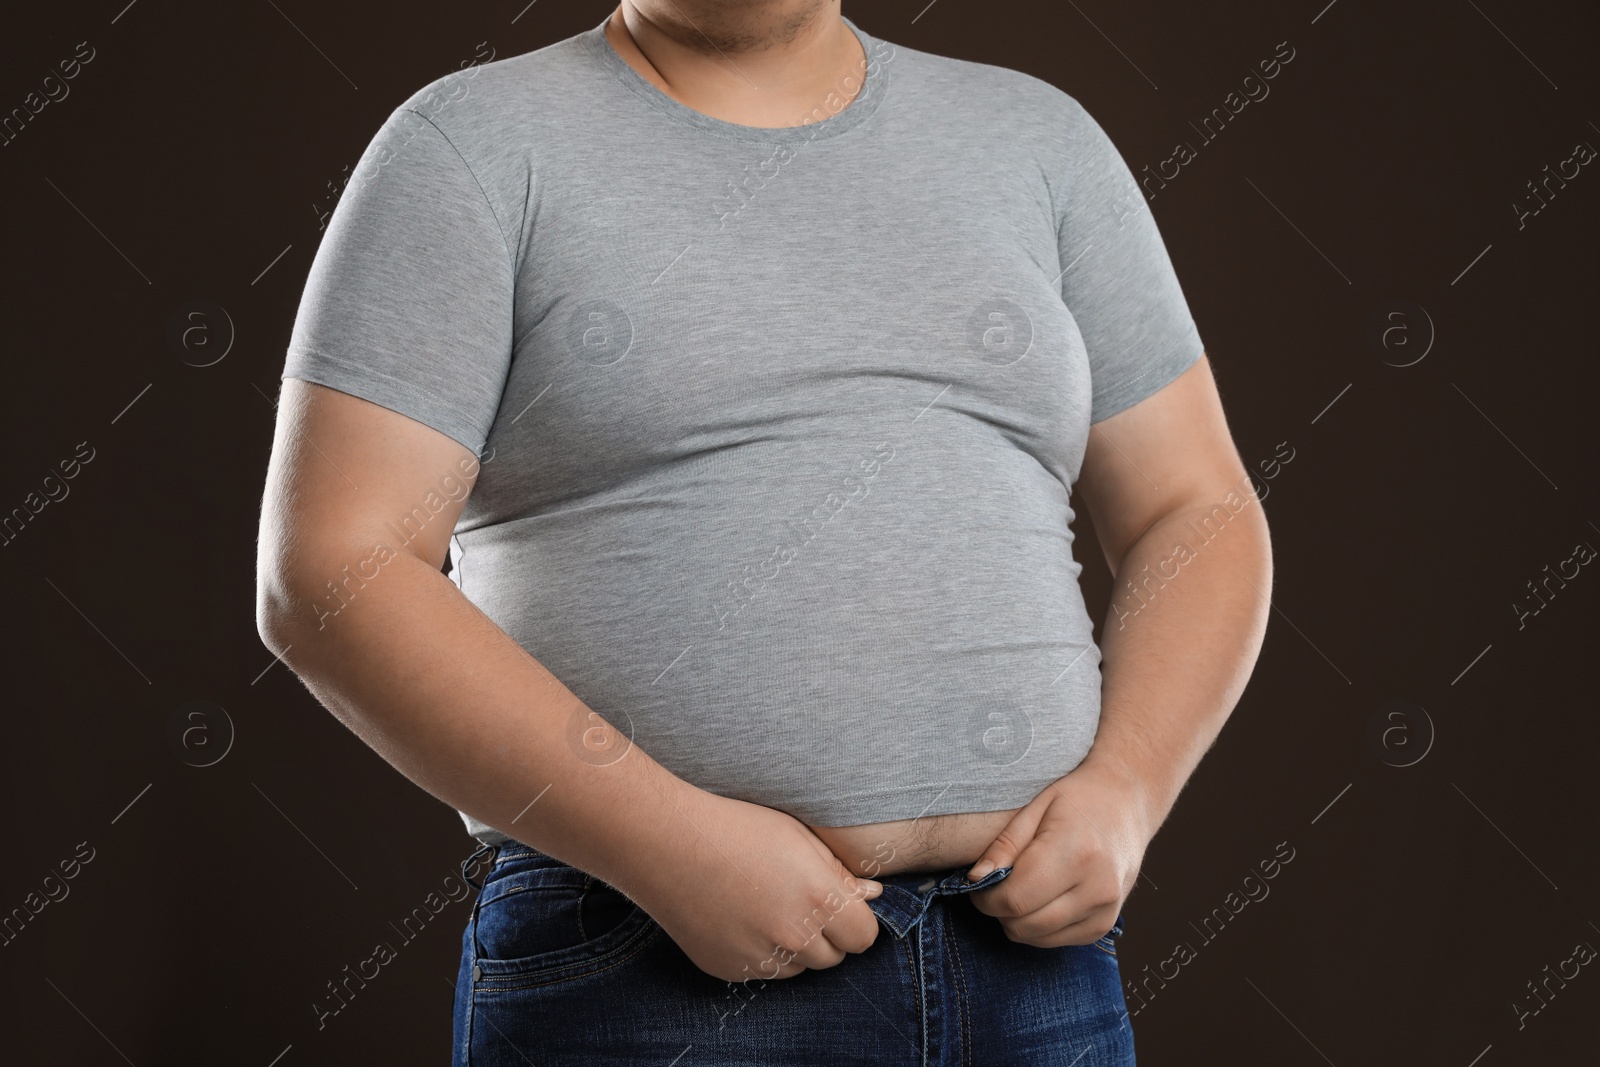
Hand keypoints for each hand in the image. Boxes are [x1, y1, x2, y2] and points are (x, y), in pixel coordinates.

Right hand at [628, 791, 883, 983]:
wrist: (666, 842)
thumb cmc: (735, 826)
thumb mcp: (797, 836)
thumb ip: (838, 871)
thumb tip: (871, 895)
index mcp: (819, 897)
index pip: (864, 936)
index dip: (854, 920)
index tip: (837, 903)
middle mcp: (792, 936)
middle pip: (833, 957)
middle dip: (825, 935)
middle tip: (796, 899)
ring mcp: (758, 958)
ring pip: (798, 968)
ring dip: (793, 948)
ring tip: (763, 904)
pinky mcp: (728, 969)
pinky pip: (761, 972)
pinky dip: (758, 953)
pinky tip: (737, 917)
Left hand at [964, 758, 1154, 946]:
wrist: (1127, 803)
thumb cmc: (1078, 799)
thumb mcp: (1035, 809)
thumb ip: (1003, 847)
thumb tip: (975, 879)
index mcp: (1076, 854)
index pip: (1014, 899)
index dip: (985, 897)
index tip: (979, 882)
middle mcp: (1096, 888)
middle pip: (1023, 925)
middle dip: (999, 910)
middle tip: (999, 883)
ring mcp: (1105, 911)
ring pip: (1037, 938)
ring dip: (1018, 920)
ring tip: (1023, 886)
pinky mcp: (1105, 925)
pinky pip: (1056, 941)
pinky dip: (1040, 926)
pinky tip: (1044, 897)